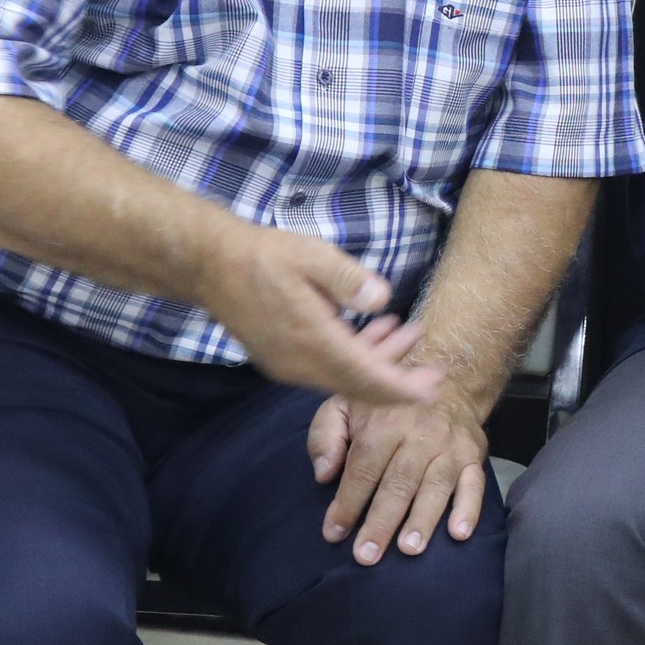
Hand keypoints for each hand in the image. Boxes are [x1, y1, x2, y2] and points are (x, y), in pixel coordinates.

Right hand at [195, 220, 441, 409]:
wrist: (210, 265)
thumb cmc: (264, 257)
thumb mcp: (313, 256)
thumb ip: (348, 280)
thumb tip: (381, 300)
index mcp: (313, 341)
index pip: (366, 377)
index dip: (402, 387)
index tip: (434, 386)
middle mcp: (300, 363)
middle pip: (359, 385)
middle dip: (398, 381)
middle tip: (433, 369)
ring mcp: (288, 366)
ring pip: (343, 379)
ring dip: (378, 364)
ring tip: (407, 333)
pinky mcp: (281, 360)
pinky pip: (326, 371)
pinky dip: (354, 359)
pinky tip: (372, 333)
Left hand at [308, 375, 487, 564]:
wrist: (447, 379)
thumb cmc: (385, 405)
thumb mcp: (344, 405)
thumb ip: (326, 436)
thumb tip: (325, 475)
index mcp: (385, 422)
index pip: (364, 467)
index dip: (348, 502)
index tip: (334, 533)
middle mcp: (421, 434)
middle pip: (399, 482)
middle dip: (382, 521)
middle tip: (367, 555)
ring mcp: (451, 446)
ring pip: (436, 486)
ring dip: (423, 519)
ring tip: (409, 549)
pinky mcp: (474, 455)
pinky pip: (475, 483)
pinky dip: (469, 508)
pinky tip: (459, 533)